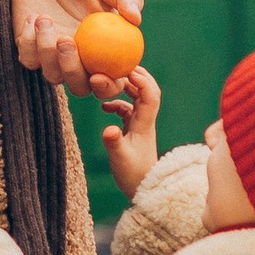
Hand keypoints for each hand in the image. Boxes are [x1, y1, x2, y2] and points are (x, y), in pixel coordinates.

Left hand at [11, 0, 143, 96]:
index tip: (100, 75)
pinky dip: (28, 41)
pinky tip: (33, 17)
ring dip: (46, 49)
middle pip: (81, 87)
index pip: (113, 82)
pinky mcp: (31, 52)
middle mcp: (82, 61)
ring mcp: (55, 59)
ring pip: (52, 76)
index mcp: (107, 52)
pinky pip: (29, 60)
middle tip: (66, 41)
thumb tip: (136, 19)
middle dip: (72, 71)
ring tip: (44, 17)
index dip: (109, 87)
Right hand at [99, 67, 162, 198]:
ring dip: (128, 86)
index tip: (125, 69)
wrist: (144, 190)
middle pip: (148, 90)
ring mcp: (140, 125)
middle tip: (120, 64)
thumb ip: (113, 142)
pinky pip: (128, 109)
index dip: (141, 79)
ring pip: (139, 98)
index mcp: (145, 124)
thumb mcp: (119, 158)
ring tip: (110, 79)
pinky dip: (118, 103)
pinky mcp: (134, 131)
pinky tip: (104, 107)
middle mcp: (145, 121)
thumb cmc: (133, 176)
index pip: (150, 94)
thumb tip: (108, 128)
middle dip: (137, 75)